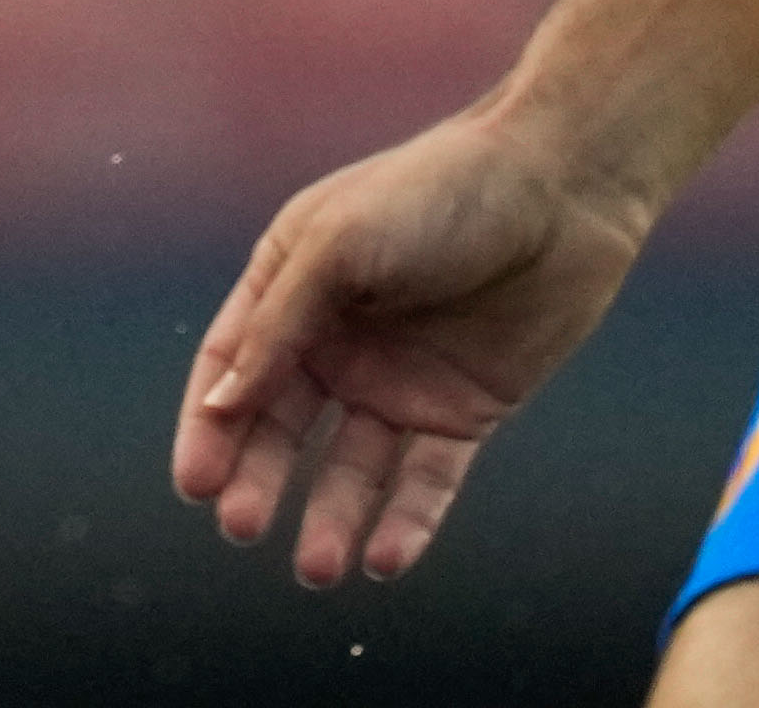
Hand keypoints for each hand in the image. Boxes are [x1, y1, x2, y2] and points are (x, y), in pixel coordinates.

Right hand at [172, 104, 652, 589]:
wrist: (562, 189)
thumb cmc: (438, 192)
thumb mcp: (338, 245)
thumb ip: (276, 326)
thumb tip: (219, 405)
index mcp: (296, 282)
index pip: (233, 365)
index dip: (209, 425)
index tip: (196, 483)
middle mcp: (341, 338)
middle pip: (283, 426)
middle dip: (259, 480)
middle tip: (242, 528)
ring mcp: (402, 379)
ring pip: (352, 469)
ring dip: (331, 518)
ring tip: (319, 568)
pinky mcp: (464, 411)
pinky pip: (427, 480)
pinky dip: (408, 522)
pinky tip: (386, 559)